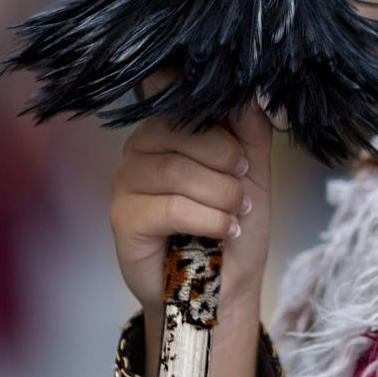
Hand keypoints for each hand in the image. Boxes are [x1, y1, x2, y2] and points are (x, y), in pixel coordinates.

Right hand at [110, 96, 273, 366]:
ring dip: (222, 196)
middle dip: (228, 165)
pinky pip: (170, 206)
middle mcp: (140, 147)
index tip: (243, 159)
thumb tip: (249, 92)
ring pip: (178, 170)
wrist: (227, 284)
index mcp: (170, 128)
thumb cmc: (235, 224)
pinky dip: (209, 219)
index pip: (186, 101)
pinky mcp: (123, 218)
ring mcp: (126, 182)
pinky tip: (224, 230)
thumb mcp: (254, 172)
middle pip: (185, 133)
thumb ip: (249, 131)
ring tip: (237, 214)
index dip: (222, 126)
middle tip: (244, 194)